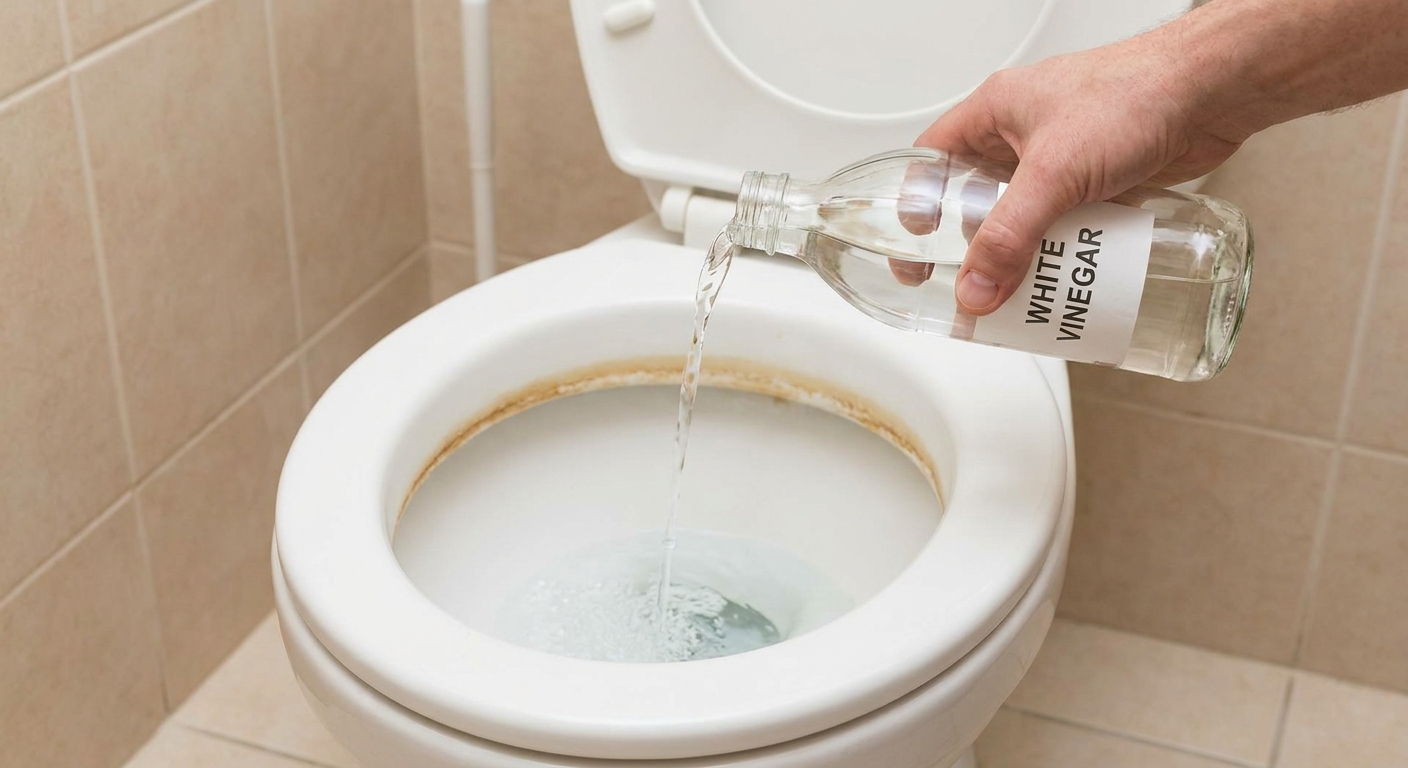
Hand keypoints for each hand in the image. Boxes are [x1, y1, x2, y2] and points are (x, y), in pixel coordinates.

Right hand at [914, 35, 1247, 314]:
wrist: (1213, 92)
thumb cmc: (1135, 95)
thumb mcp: (1054, 173)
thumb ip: (1010, 236)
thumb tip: (976, 288)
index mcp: (994, 112)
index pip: (931, 161)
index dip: (915, 206)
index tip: (913, 251)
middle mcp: (1023, 132)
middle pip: (976, 197)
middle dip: (972, 244)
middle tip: (968, 282)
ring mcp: (1063, 156)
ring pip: (1024, 216)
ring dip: (1021, 252)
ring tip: (1018, 289)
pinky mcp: (1099, 177)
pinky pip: (1065, 222)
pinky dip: (1061, 248)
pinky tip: (1065, 274)